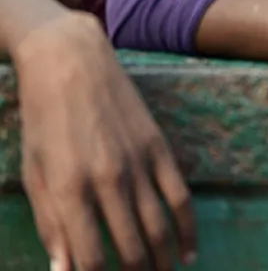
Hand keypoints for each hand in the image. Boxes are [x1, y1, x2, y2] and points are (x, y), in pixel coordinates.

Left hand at [13, 9, 195, 270]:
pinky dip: (187, 228)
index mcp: (67, 188)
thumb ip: (50, 222)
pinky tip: (188, 251)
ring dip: (161, 260)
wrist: (70, 62)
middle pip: (129, 247)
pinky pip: (179, 196)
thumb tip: (62, 269)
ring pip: (158, 226)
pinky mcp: (158, 147)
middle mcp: (106, 179)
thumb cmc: (43, 119)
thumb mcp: (34, 172)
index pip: (87, 256)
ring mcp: (137, 162)